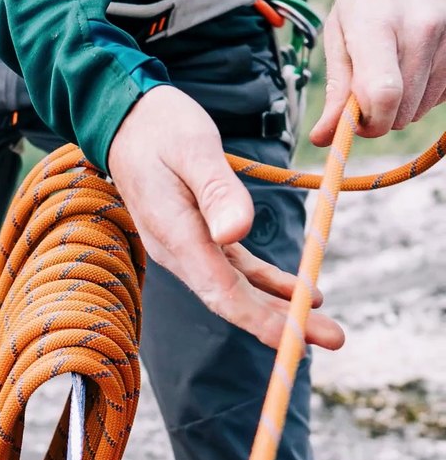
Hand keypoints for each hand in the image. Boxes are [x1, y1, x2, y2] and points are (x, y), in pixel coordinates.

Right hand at [108, 86, 344, 349]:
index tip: (298, 340)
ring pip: (235, 288)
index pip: (221, 291)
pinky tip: (300, 292)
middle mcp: (177, 249)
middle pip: (231, 300)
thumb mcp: (194, 148)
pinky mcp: (195, 235)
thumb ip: (217, 191)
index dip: (260, 320)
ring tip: (326, 326)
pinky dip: (266, 283)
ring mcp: (185, 245)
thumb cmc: (160, 127)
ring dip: (279, 309)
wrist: (126, 119)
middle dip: (282, 325)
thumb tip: (237, 234)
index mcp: (175, 233)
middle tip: (334, 339)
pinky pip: (233, 269)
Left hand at [311, 0, 445, 144]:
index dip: (366, 122)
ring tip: (387, 70)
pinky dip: (422, 95)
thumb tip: (323, 138)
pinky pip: (441, 97)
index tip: (352, 121)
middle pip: (402, 109)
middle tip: (362, 95)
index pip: (382, 93)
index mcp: (377, 25)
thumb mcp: (338, 31)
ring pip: (422, 108)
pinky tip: (411, 66)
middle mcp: (421, 31)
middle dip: (377, 116)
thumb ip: (335, 87)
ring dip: (400, 105)